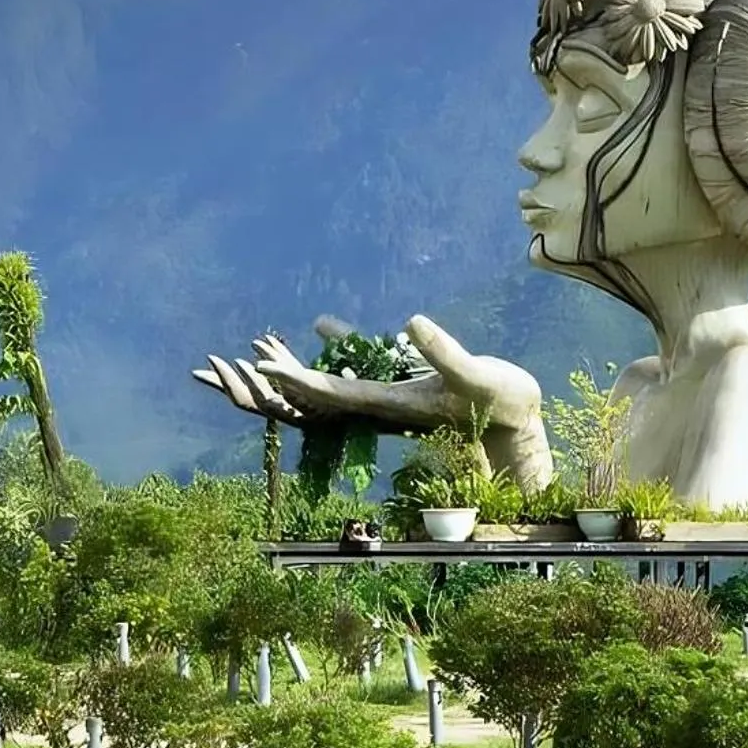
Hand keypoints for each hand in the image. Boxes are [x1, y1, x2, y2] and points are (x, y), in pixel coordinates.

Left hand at [192, 314, 551, 490]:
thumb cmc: (504, 402)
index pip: (328, 393)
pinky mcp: (401, 385)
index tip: (259, 364)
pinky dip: (336, 348)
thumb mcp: (477, 375)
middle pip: (313, 396)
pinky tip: (321, 325)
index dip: (293, 379)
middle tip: (225, 361)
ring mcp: (388, 396)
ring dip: (295, 366)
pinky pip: (357, 367)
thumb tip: (407, 322)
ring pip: (330, 382)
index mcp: (390, 404)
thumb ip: (444, 352)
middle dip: (271, 380)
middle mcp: (379, 404)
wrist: (521, 424)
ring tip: (258, 344)